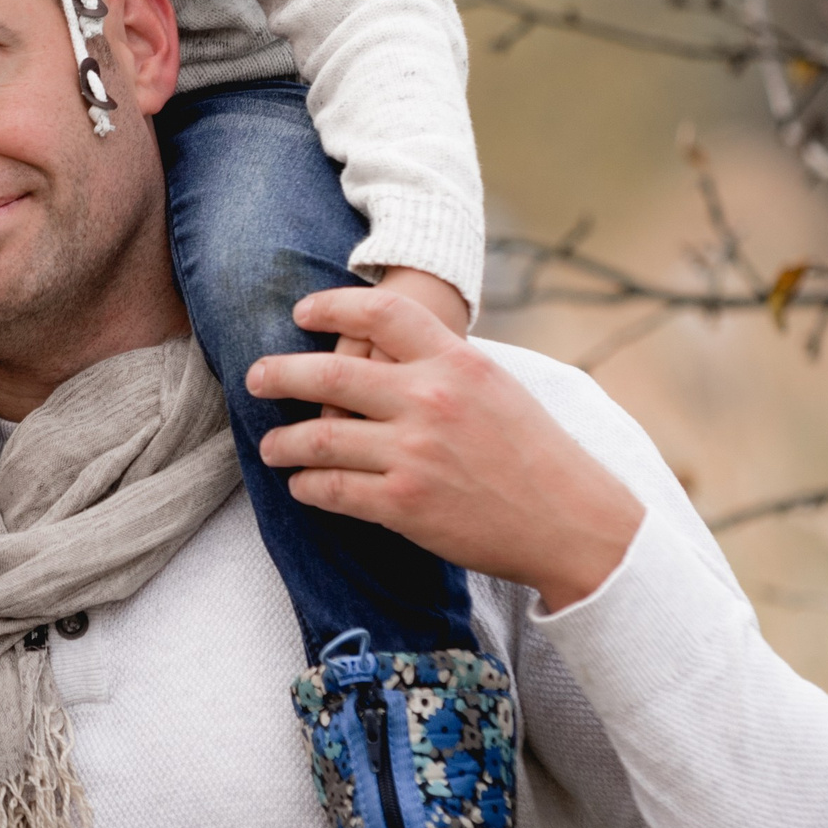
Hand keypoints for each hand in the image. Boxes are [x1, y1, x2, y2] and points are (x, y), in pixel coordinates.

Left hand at [249, 288, 642, 609]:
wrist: (571, 522)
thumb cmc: (535, 453)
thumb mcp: (495, 385)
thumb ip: (443, 365)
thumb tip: (388, 349)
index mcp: (455, 361)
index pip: (380, 311)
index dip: (331, 305)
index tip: (301, 313)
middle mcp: (429, 399)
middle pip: (329, 371)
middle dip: (279, 374)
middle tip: (256, 378)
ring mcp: (412, 452)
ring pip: (320, 436)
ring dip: (284, 442)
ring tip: (271, 447)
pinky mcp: (403, 503)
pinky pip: (333, 489)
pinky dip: (309, 486)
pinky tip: (303, 486)